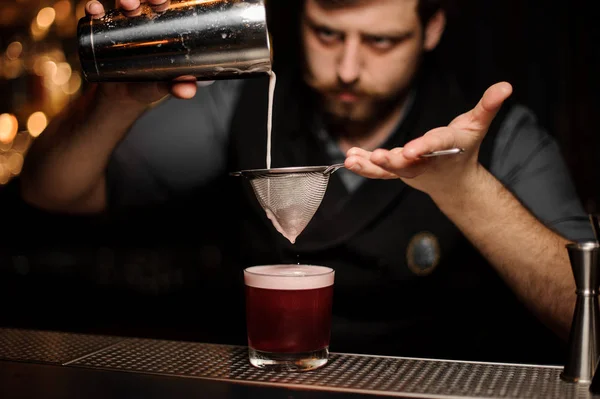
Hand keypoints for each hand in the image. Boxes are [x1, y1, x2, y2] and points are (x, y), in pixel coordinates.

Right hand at [85, 0, 198, 104]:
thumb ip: (177, 88)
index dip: (166, 2)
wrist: (121, 96)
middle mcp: (142, 21)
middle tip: (154, 1)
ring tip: (128, 4)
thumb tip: (188, 91)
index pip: (166, 9)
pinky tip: (95, 11)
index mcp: (161, 29)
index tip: (168, 3)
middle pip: (146, 1)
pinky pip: (96, 15)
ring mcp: (121, 24)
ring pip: (123, 4)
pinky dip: (94, 9)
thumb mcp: (163, 86)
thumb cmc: (148, 85)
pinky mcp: (101, 31)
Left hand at [344, 82, 512, 196]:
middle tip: (377, 157)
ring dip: (370, 166)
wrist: (454, 181)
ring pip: (389, 170)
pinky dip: (364, 166)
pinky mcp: (398, 172)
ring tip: (352, 160)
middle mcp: (427, 161)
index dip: (423, 147)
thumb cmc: (465, 148)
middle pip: (408, 163)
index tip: (409, 150)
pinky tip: (349, 159)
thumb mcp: (478, 125)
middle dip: (392, 161)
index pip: (435, 145)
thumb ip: (488, 106)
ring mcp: (410, 169)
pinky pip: (379, 172)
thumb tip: (506, 86)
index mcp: (447, 148)